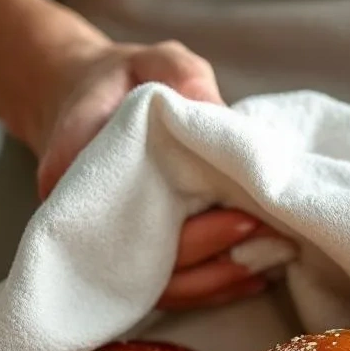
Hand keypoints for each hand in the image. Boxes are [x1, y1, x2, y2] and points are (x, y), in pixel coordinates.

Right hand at [31, 40, 287, 310]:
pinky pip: (170, 289)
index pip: (119, 206)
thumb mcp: (152, 61)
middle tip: (261, 226)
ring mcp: (109, 245)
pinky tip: (256, 277)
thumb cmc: (123, 80)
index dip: (175, 219)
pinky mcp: (133, 260)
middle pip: (145, 254)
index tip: (232, 210)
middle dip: (208, 245)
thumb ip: (180, 77)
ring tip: (271, 254)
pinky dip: (213, 287)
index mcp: (78, 165)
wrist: (86, 102)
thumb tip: (221, 115)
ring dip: (217, 276)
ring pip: (159, 284)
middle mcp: (87, 216)